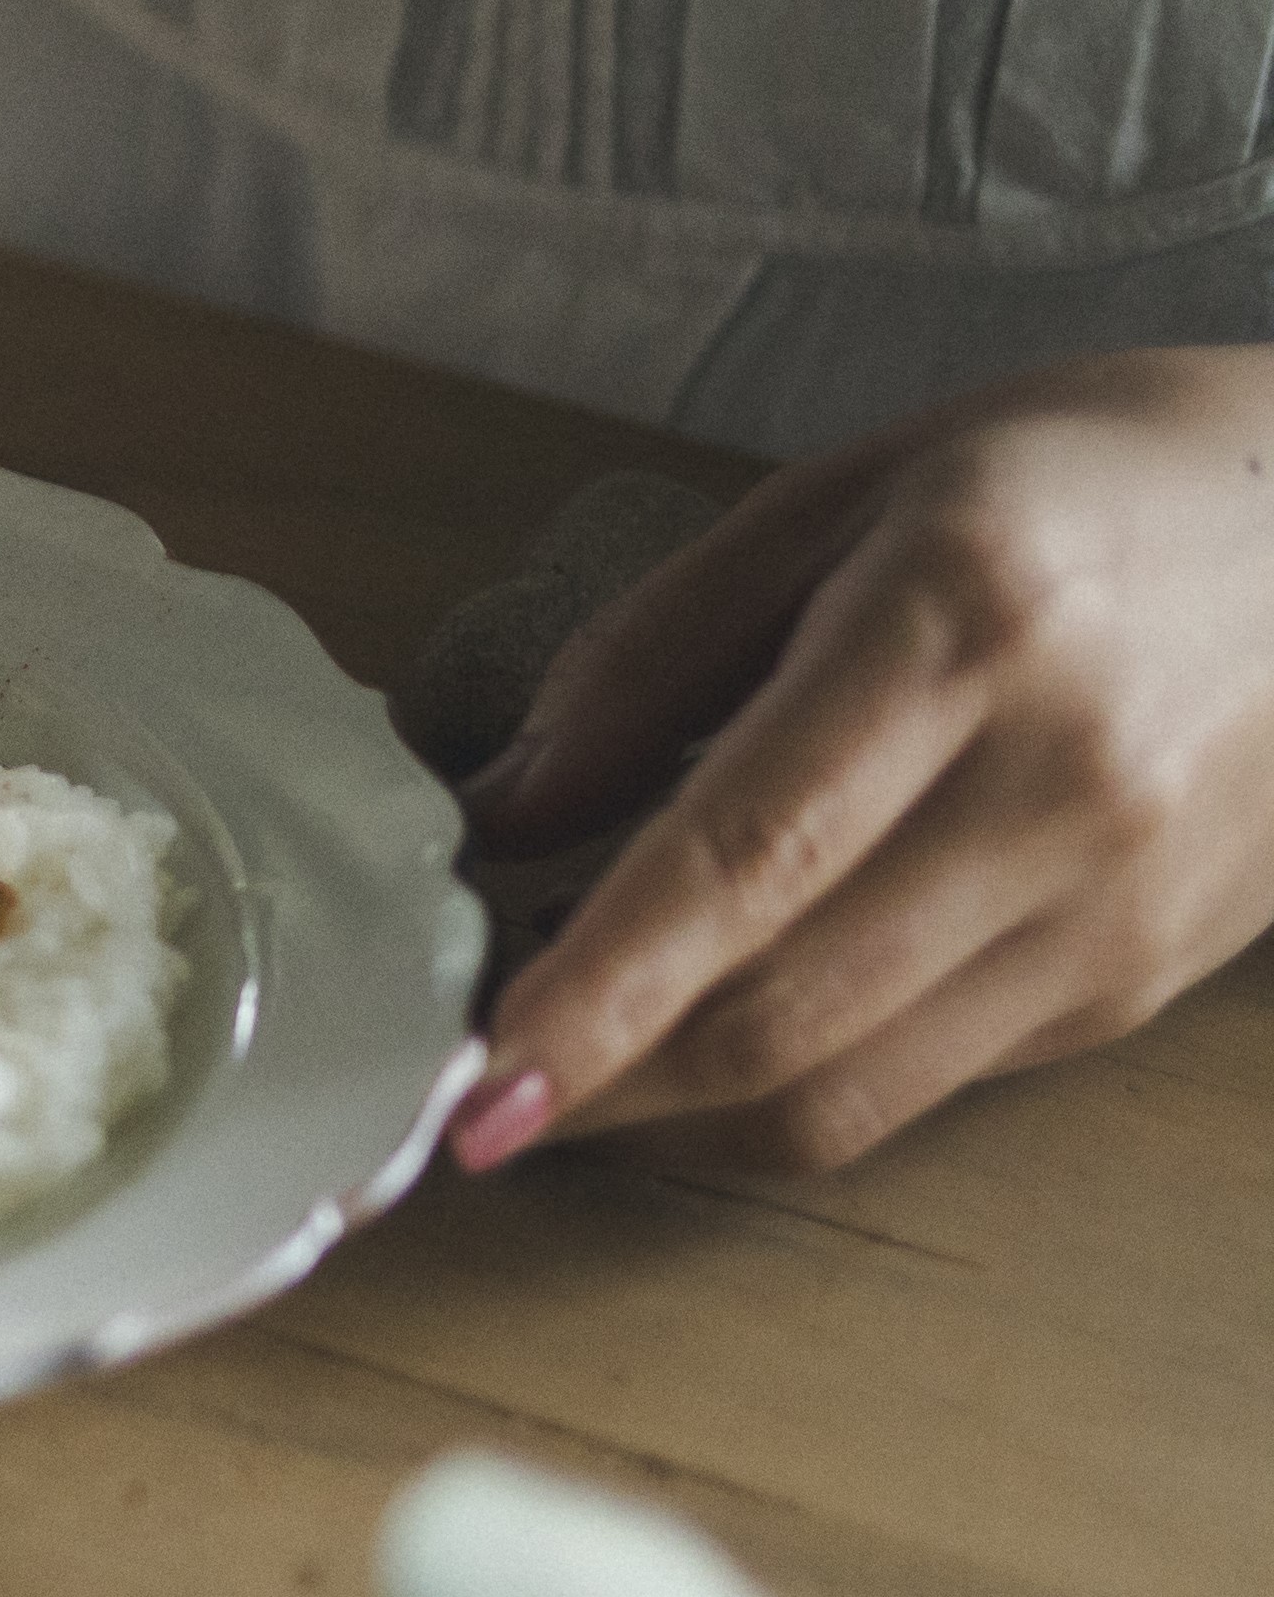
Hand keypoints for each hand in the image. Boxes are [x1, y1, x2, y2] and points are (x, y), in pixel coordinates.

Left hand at [452, 345, 1273, 1172]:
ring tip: (549, 1078)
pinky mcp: (1137, 980)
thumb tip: (496, 806)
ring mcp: (1114, 903)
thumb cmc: (1077, 483)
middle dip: (594, 1083)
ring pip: (842, 1082)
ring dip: (667, 1113)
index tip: (476, 1078)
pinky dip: (779, 1093)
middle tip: (460, 1095)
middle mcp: (1054, 783)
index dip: (598, 987)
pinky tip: (695, 1048)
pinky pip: (920, 1083)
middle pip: (781, 1005)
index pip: (747, 853)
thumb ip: (651, 653)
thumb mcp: (844, 493)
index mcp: (961, 624)